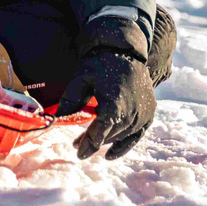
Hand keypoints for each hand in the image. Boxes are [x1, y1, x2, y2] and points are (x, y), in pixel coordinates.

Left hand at [57, 17, 155, 159]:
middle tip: (76, 143)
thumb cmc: (101, 64)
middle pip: (109, 136)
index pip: (100, 133)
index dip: (88, 145)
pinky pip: (137, 136)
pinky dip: (125, 146)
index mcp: (115, 105)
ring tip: (89, 144)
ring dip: (105, 142)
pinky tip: (111, 153)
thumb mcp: (81, 78)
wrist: (125, 52)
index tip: (78, 153)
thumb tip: (57, 118)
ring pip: (121, 137)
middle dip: (92, 141)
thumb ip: (70, 99)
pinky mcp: (149, 114)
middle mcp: (132, 113)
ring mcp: (143, 115)